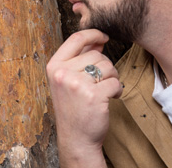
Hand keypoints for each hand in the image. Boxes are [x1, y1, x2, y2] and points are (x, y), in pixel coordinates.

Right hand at [46, 29, 121, 166]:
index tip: (104, 37)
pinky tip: (109, 99)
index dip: (93, 34)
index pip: (75, 39)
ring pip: (108, 66)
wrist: (76, 137)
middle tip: (100, 82)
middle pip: (96, 54)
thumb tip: (98, 40)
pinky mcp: (93, 96)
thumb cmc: (73, 108)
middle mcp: (63, 74)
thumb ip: (80, 59)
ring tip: (103, 91)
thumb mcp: (67, 80)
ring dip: (112, 78)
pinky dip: (117, 90)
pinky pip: (115, 82)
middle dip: (105, 66)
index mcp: (54, 67)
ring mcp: (77, 84)